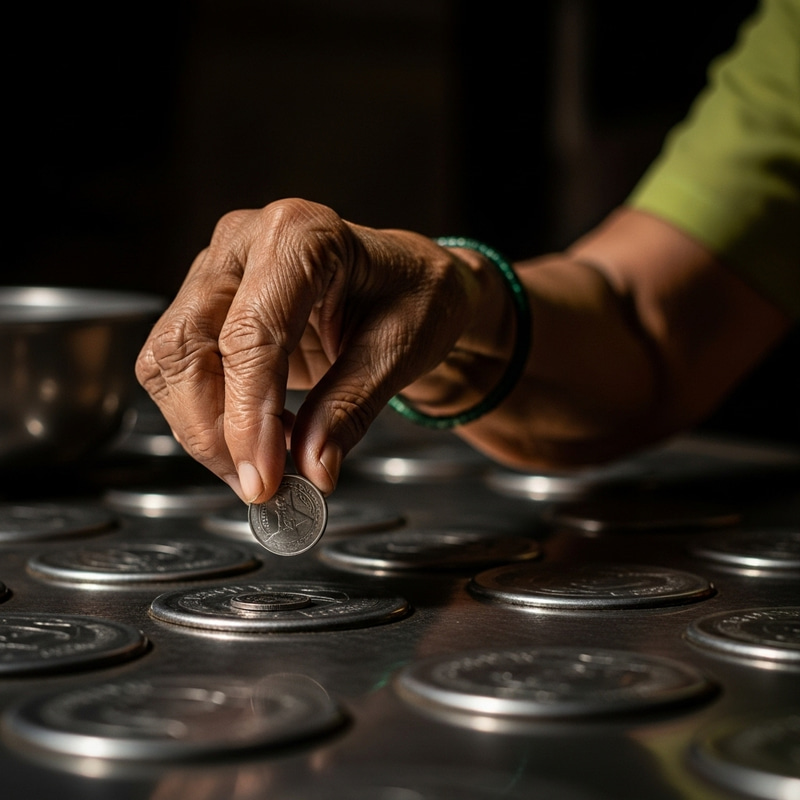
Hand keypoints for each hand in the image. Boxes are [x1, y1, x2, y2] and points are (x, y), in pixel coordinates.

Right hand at [136, 198, 480, 502]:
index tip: (264, 478)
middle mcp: (245, 241)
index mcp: (302, 234)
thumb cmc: (414, 298)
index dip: (249, 416)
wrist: (407, 284)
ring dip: (203, 428)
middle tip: (260, 485)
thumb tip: (312, 468)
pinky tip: (253, 436)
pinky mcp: (207, 303)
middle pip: (188, 344)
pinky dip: (206, 416)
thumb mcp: (400, 350)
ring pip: (169, 360)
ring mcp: (217, 269)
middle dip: (214, 430)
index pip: (253, 334)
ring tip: (264, 464)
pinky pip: (177, 367)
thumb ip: (350, 408)